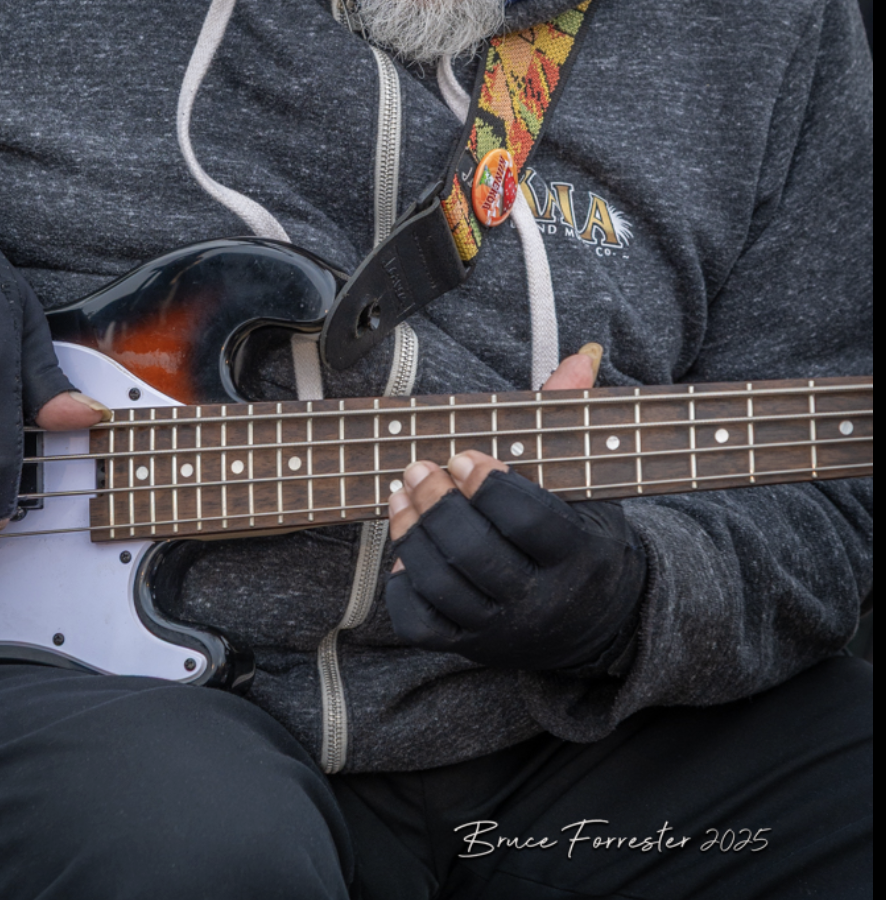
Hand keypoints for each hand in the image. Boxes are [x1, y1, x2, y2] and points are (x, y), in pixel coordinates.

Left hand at [385, 346, 645, 672]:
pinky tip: (403, 545)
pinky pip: (420, 620)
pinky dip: (404, 579)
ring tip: (401, 492)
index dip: (489, 485)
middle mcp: (540, 601)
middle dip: (439, 503)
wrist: (599, 624)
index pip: (526, 521)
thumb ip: (570, 419)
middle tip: (420, 466)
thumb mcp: (587, 483)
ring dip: (412, 532)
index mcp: (577, 557)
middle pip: (474, 553)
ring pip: (441, 585)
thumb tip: (581, 355)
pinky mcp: (468, 646)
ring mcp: (500, 630)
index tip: (467, 455)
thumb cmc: (584, 538)